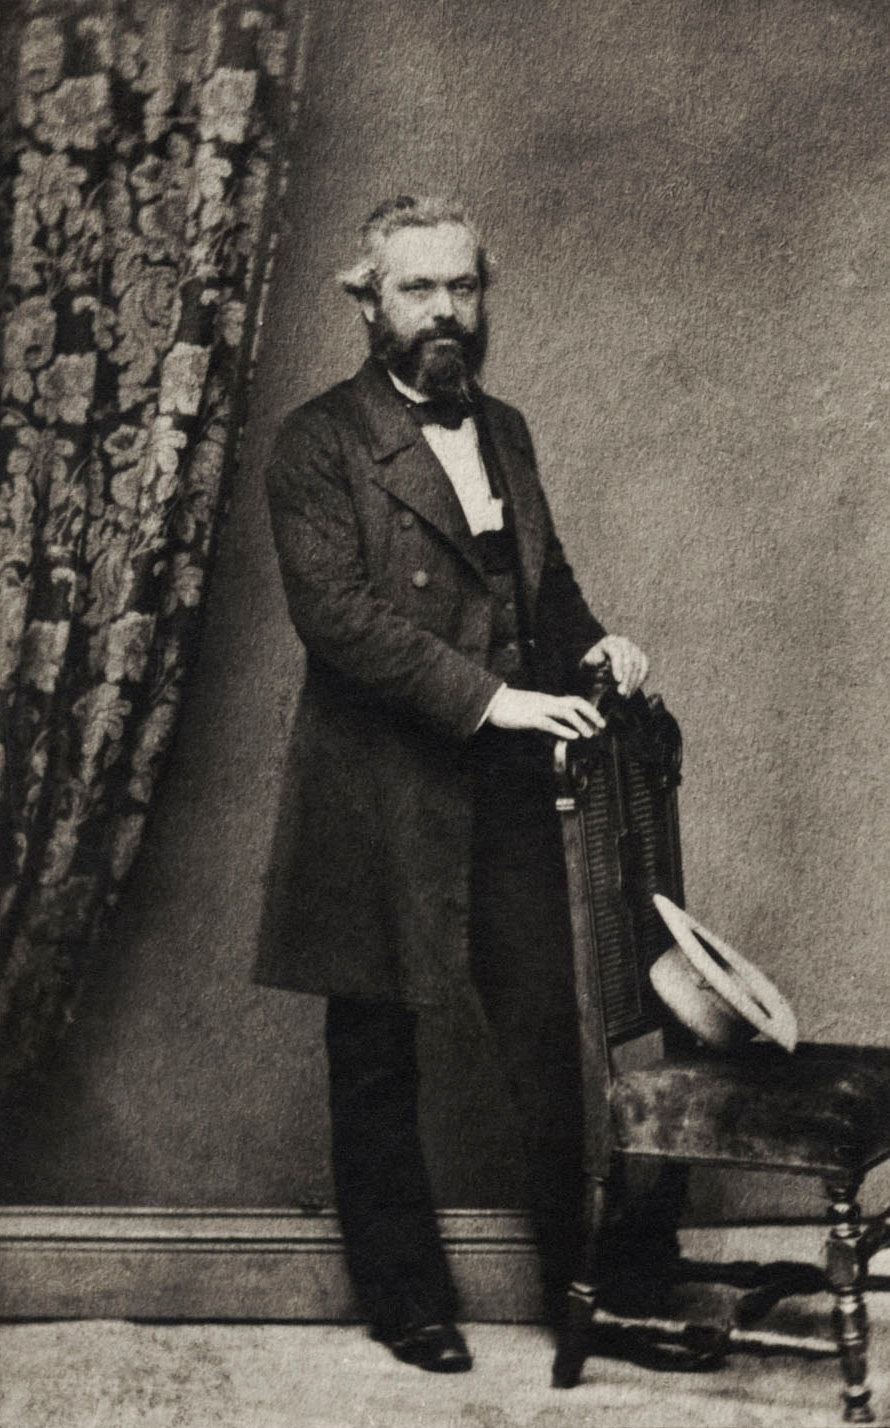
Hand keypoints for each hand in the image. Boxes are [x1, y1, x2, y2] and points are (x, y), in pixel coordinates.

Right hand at [485, 686, 604, 738]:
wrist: (491, 702)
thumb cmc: (509, 707)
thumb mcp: (530, 712)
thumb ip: (543, 720)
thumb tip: (553, 732)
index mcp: (548, 700)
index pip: (573, 701)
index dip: (588, 709)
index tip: (598, 720)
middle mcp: (547, 701)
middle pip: (575, 702)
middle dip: (591, 712)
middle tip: (602, 724)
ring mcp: (539, 708)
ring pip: (566, 712)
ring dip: (581, 723)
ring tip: (590, 734)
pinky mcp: (530, 718)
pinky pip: (550, 723)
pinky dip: (563, 730)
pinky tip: (573, 736)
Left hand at [581, 635, 648, 696]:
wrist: (599, 668)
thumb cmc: (591, 667)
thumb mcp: (587, 665)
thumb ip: (592, 662)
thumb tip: (601, 661)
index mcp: (609, 642)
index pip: (616, 652)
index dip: (618, 666)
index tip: (617, 680)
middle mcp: (624, 642)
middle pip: (629, 660)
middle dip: (626, 679)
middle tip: (622, 693)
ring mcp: (634, 649)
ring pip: (638, 666)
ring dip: (633, 683)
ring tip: (625, 696)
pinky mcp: (641, 658)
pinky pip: (644, 669)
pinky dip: (639, 681)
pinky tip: (632, 691)